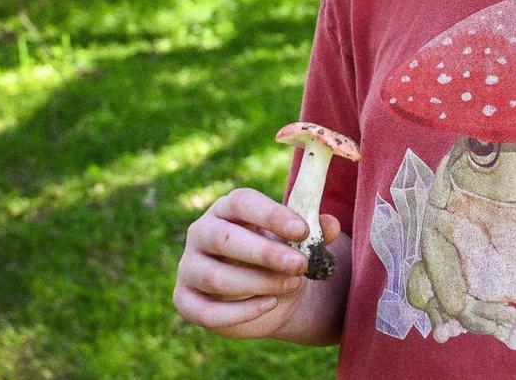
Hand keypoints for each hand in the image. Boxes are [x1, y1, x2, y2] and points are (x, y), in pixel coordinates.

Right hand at [173, 187, 341, 338]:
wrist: (270, 293)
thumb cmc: (282, 255)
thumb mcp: (299, 242)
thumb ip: (316, 231)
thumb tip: (330, 224)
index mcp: (228, 208)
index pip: (242, 202)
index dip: (272, 215)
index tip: (303, 231)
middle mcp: (201, 232)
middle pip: (224, 238)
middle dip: (266, 253)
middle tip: (301, 265)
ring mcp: (189, 267)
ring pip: (216, 277)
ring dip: (259, 283)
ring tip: (292, 284)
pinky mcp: (185, 300)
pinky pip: (207, 312)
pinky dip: (241, 312)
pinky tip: (270, 304)